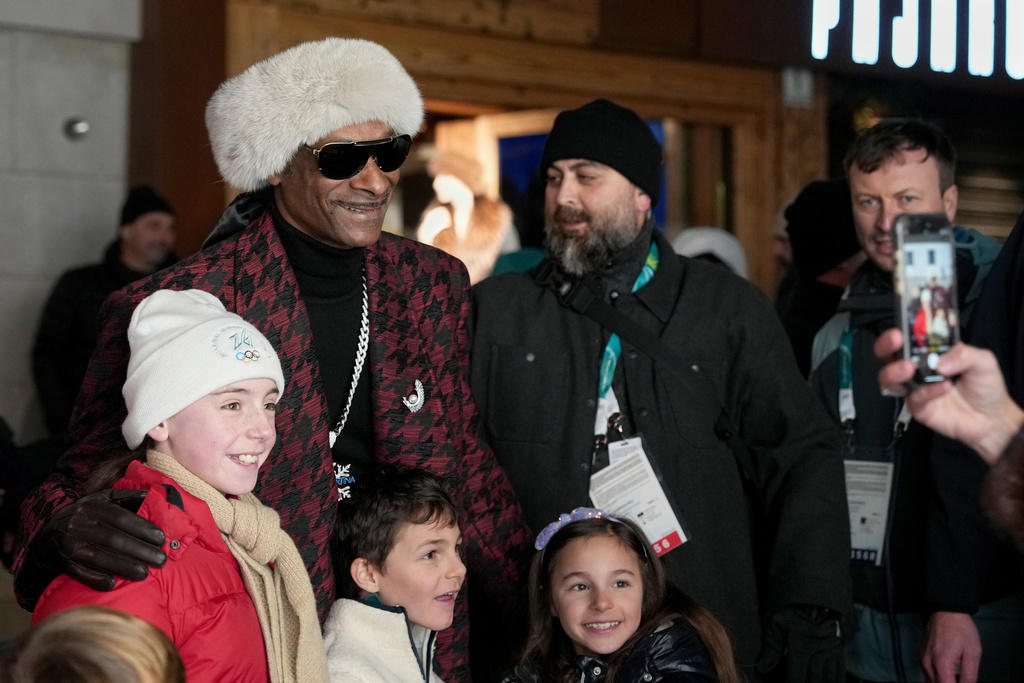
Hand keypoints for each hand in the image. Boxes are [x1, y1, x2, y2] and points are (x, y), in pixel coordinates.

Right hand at [16, 489, 166, 604]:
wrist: (50, 533)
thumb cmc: (88, 515)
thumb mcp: (103, 499)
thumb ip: (128, 497)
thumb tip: (153, 495)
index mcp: (91, 506)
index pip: (120, 517)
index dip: (141, 528)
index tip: (161, 538)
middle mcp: (78, 524)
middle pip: (112, 539)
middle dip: (139, 550)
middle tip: (160, 560)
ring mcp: (69, 544)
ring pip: (98, 557)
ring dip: (123, 567)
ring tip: (144, 573)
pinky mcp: (63, 562)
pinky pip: (79, 573)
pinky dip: (95, 579)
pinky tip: (113, 584)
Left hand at [756, 605, 844, 682]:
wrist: (812, 594)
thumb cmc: (789, 609)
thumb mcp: (775, 624)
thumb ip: (771, 648)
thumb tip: (761, 668)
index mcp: (801, 644)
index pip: (796, 679)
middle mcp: (820, 648)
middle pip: (814, 681)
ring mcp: (833, 649)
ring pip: (829, 680)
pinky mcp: (842, 648)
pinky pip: (841, 673)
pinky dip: (834, 681)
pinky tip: (824, 682)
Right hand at [874, 330, 1023, 463]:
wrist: (992, 419)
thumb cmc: (985, 386)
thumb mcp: (983, 361)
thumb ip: (964, 355)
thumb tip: (939, 362)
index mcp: (931, 351)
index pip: (909, 335)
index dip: (901, 328)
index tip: (902, 328)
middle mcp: (917, 366)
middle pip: (887, 353)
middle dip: (885, 345)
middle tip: (895, 341)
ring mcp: (914, 387)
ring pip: (888, 377)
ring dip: (893, 371)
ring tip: (909, 368)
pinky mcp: (917, 407)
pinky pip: (913, 398)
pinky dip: (926, 392)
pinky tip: (943, 388)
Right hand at [920, 611, 980, 682]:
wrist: (945, 611)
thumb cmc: (960, 628)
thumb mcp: (973, 653)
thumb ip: (970, 675)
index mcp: (941, 662)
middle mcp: (928, 663)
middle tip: (963, 679)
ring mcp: (922, 660)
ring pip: (931, 682)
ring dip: (944, 682)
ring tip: (958, 676)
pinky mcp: (921, 657)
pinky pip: (928, 675)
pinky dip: (938, 678)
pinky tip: (950, 671)